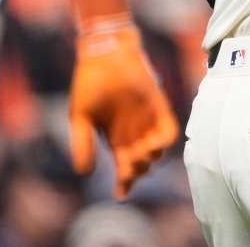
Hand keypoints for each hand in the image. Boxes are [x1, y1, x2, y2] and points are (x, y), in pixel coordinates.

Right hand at [69, 22, 178, 198]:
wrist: (105, 55)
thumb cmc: (89, 84)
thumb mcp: (80, 117)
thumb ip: (82, 143)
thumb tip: (84, 173)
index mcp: (115, 138)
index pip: (123, 168)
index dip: (124, 182)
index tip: (121, 194)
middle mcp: (133, 133)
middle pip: (141, 163)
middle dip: (136, 171)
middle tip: (128, 168)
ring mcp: (147, 120)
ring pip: (156, 150)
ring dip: (149, 158)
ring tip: (137, 155)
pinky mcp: (159, 106)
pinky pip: (169, 129)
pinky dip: (164, 140)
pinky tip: (153, 143)